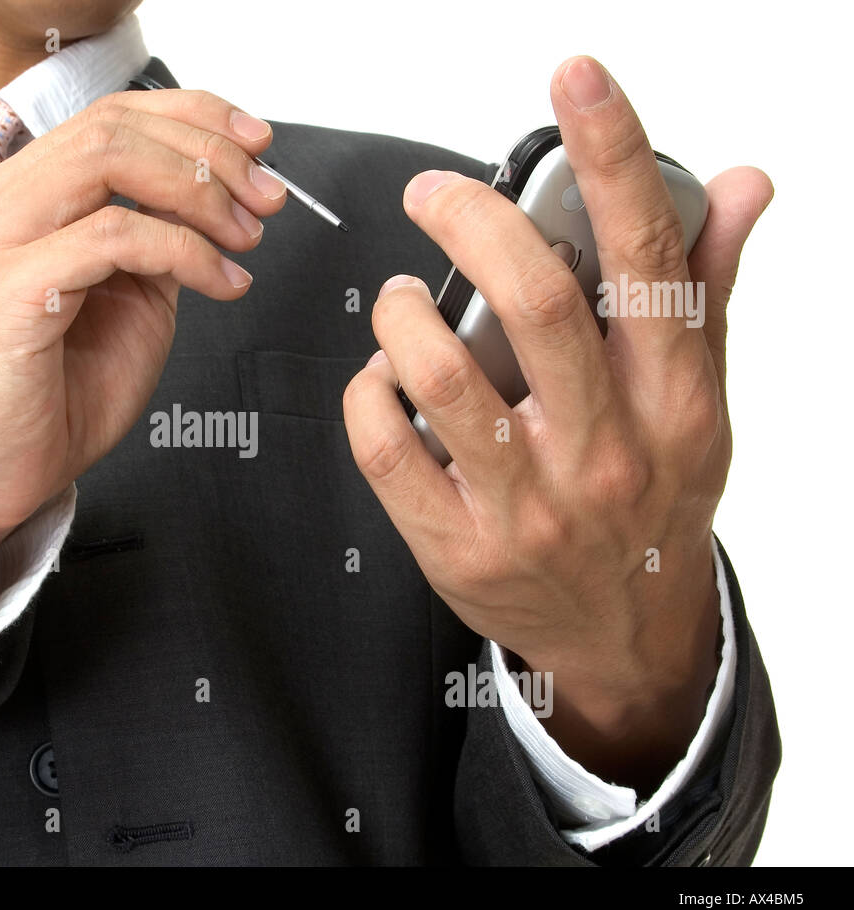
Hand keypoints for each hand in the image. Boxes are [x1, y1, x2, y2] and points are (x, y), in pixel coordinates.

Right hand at [0, 91, 286, 592]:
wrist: (0, 475)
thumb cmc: (56, 396)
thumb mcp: (128, 296)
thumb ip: (157, 236)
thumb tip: (219, 189)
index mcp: (16, 196)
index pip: (107, 117)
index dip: (193, 116)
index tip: (258, 145)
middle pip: (113, 127)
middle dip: (209, 155)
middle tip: (267, 198)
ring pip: (109, 161)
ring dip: (200, 193)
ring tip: (245, 239)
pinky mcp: (4, 286)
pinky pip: (114, 236)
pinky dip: (184, 252)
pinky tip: (222, 284)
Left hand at [343, 57, 771, 789]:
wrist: (624, 630)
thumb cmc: (655, 501)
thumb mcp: (697, 403)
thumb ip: (702, 292)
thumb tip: (739, 184)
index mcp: (672, 400)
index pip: (648, 260)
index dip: (613, 157)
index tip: (578, 80)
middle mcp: (605, 449)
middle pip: (536, 303)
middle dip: (473, 222)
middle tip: (435, 197)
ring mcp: (528, 504)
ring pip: (444, 375)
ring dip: (405, 315)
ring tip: (401, 298)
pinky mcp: (458, 545)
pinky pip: (386, 448)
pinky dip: (368, 393)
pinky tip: (381, 376)